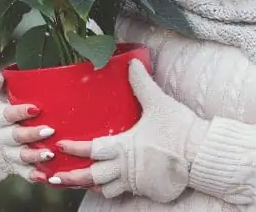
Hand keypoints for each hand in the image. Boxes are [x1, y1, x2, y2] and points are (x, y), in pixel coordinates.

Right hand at [0, 69, 57, 182]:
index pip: (6, 115)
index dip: (19, 113)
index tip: (35, 108)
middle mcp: (0, 136)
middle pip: (15, 137)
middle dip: (32, 134)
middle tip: (50, 130)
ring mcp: (8, 152)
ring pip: (21, 156)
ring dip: (35, 156)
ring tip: (50, 154)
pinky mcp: (14, 165)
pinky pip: (24, 172)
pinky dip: (33, 175)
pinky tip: (45, 176)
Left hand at [47, 59, 209, 202]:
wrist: (200, 154)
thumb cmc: (179, 129)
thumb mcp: (158, 103)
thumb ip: (142, 84)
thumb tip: (132, 63)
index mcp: (124, 147)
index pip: (91, 149)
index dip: (74, 149)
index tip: (60, 145)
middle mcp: (126, 167)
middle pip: (92, 177)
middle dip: (72, 178)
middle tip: (55, 177)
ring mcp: (136, 181)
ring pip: (105, 189)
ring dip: (91, 186)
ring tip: (81, 184)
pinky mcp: (146, 187)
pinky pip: (123, 193)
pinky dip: (111, 190)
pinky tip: (109, 186)